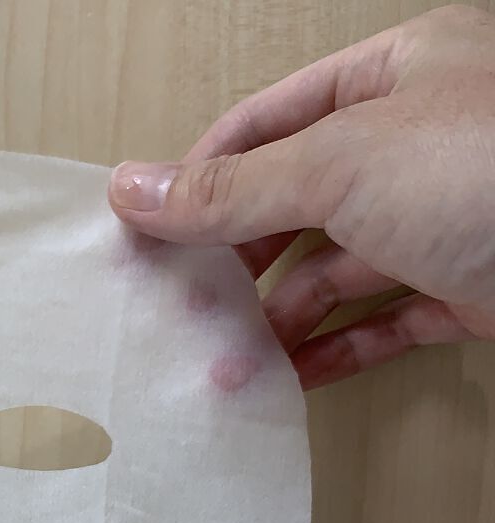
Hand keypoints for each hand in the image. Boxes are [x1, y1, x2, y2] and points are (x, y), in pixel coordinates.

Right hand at [108, 4, 494, 388]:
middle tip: (176, 311)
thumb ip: (232, 188)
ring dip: (276, 320)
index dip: (198, 177)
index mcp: (395, 76)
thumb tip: (129, 189)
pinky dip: (335, 350)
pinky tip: (289, 381)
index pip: (265, 124)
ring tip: (224, 366)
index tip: (143, 237)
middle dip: (233, 261)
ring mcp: (447, 219)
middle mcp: (418, 144)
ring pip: (336, 270)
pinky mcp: (472, 289)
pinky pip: (385, 319)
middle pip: (294, 202)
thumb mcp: (344, 164)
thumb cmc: (493, 173)